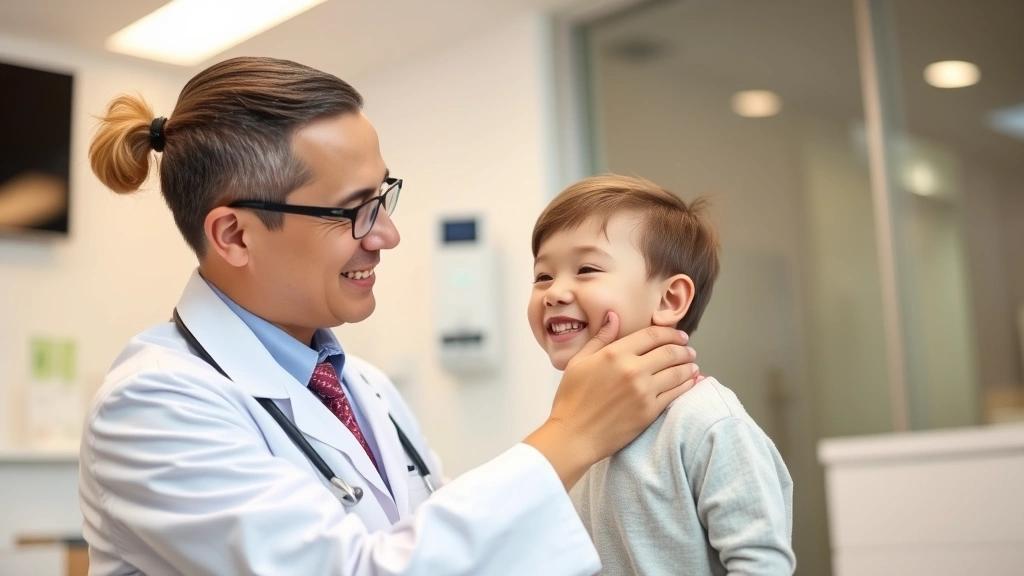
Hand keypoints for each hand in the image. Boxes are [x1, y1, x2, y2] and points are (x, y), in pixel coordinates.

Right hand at [524, 312, 698, 488]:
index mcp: (615, 353)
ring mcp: (644, 391)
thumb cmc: (571, 398)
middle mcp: (633, 369)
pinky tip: (690, 381)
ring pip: (677, 372)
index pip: (652, 335)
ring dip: (688, 365)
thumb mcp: (579, 361)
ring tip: (692, 364)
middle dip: (683, 348)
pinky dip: (687, 384)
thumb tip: (614, 316)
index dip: (670, 333)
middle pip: (669, 351)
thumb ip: (600, 338)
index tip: (679, 335)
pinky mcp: (650, 411)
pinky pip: (676, 393)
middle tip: (688, 349)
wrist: (574, 434)